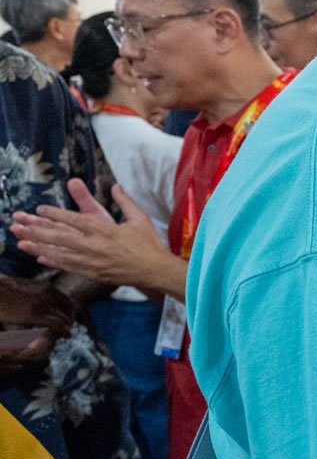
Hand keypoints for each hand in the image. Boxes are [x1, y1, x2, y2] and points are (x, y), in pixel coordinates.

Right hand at [0, 274, 74, 337]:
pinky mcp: (35, 314)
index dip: (70, 312)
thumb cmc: (3, 290)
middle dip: (69, 320)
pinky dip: (64, 331)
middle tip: (68, 329)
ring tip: (66, 334)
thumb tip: (38, 301)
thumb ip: (36, 294)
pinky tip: (67, 336)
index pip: (67, 301)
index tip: (68, 320)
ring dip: (67, 327)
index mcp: (46, 287)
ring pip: (64, 318)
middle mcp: (48, 294)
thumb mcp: (24, 288)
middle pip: (69, 310)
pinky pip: (57, 324)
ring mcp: (42, 304)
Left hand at [10, 180, 168, 286]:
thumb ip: (125, 201)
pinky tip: (40, 257)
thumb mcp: (140, 218)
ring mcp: (93, 262)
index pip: (75, 220)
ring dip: (39, 247)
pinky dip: (53, 261)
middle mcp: (96, 247)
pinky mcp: (94, 273)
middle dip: (37, 231)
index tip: (40, 208)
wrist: (155, 271)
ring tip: (21, 242)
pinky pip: (68, 266)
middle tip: (19, 225)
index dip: (55, 214)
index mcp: (106, 231)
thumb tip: (116, 185)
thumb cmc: (149, 243)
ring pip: (60, 253)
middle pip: (60, 238)